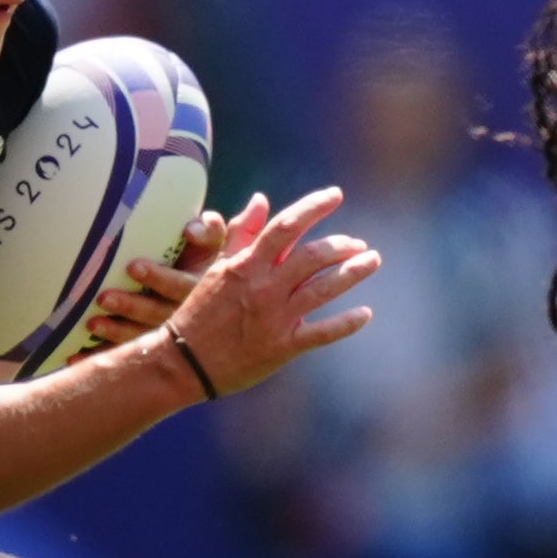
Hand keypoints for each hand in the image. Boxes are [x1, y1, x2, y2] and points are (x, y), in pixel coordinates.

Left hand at [81, 209, 225, 346]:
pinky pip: (127, 353)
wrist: (214, 296)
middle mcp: (187, 316)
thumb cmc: (203, 259)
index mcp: (201, 289)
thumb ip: (209, 230)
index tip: (133, 267)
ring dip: (117, 331)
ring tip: (92, 323)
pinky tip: (78, 355)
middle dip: (131, 307)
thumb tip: (191, 230)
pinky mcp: (151, 347)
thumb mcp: (212, 244)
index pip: (182, 285)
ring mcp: (169, 334)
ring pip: (143, 336)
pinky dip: (103, 353)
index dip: (159, 278)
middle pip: (158, 313)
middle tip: (103, 297)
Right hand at [156, 188, 378, 392]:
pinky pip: (322, 333)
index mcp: (247, 264)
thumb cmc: (200, 312)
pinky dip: (347, 323)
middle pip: (312, 256)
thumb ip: (241, 233)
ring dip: (352, 273)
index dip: (314, 207)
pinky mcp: (282, 347)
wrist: (183, 362)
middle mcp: (264, 287)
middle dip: (342, 245)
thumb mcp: (217, 267)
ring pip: (323, 289)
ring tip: (373, 261)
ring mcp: (274, 318)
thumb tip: (261, 200)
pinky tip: (365, 314)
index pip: (286, 226)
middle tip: (360, 244)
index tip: (335, 195)